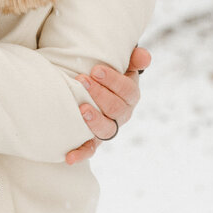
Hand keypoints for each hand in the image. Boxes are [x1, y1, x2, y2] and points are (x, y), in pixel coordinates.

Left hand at [65, 47, 150, 164]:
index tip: (96, 69)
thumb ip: (133, 59)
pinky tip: (69, 157)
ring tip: (81, 109)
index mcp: (130, 96)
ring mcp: (108, 128)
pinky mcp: (93, 140)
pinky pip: (89, 149)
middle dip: (99, 95)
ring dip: (94, 120)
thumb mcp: (121, 64)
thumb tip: (143, 55)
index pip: (128, 91)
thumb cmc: (106, 75)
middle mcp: (121, 114)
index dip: (113, 81)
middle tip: (82, 80)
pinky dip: (80, 154)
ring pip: (106, 130)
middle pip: (116, 109)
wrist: (93, 89)